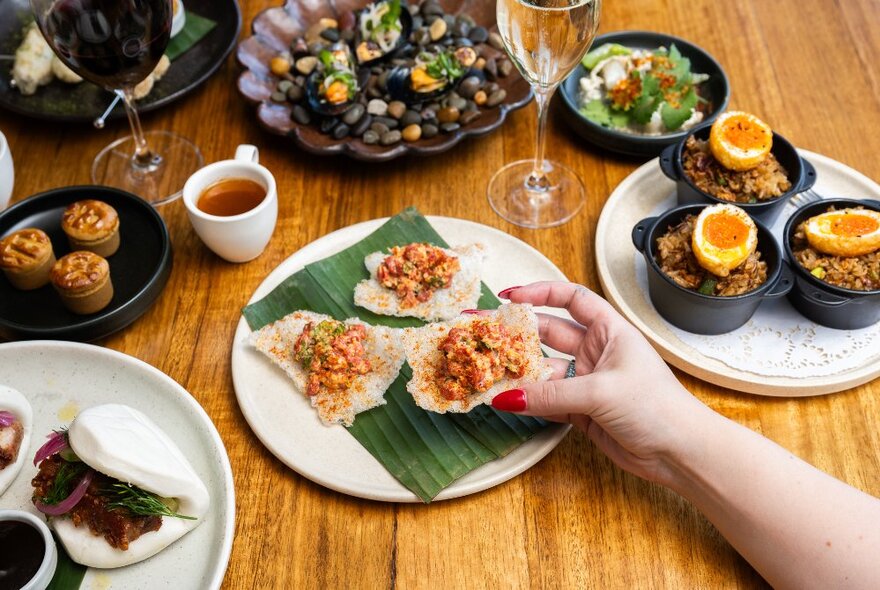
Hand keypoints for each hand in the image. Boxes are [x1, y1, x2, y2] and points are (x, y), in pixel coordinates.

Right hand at [492, 281, 712, 485]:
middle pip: (548, 333)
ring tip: (486, 368)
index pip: (571, 298)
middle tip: (485, 332)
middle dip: (517, 332)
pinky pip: (546, 399)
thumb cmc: (656, 407)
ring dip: (517, 371)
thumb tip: (506, 398)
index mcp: (609, 331)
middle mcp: (596, 351)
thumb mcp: (601, 393)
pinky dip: (526, 400)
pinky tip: (505, 399)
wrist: (679, 452)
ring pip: (543, 370)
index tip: (509, 296)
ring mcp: (586, 381)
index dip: (540, 293)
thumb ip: (550, 395)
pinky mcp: (580, 410)